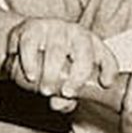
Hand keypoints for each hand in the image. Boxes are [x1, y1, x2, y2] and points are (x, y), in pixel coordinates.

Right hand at [4, 18, 118, 110]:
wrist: (22, 42)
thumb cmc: (49, 61)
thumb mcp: (61, 79)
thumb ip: (63, 96)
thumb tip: (58, 104)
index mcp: (89, 44)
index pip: (105, 56)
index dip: (109, 70)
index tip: (105, 84)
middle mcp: (74, 32)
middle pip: (83, 52)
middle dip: (77, 76)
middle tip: (67, 93)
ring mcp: (53, 28)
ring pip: (56, 50)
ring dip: (51, 74)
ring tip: (45, 90)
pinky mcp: (31, 28)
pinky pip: (30, 45)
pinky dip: (30, 63)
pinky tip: (31, 76)